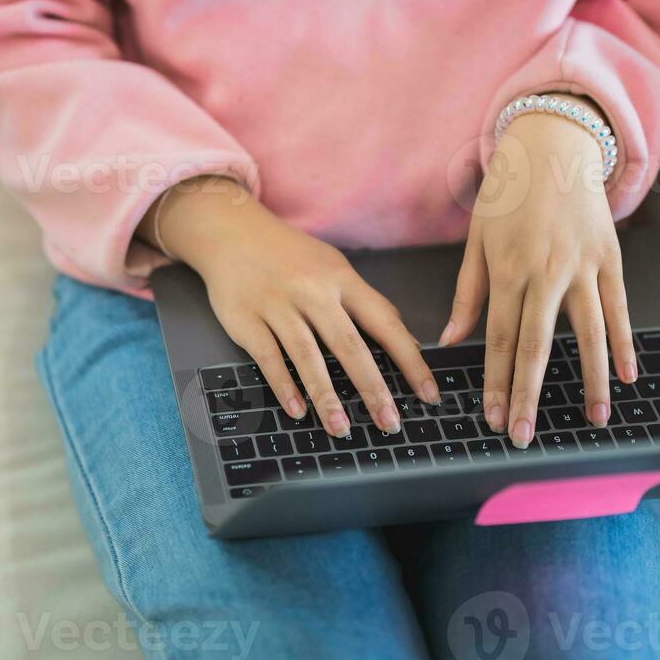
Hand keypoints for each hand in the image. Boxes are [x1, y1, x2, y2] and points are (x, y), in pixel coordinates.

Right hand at [141, 177, 438, 436]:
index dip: (410, 360)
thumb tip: (405, 341)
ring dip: (326, 396)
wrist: (231, 231)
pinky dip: (283, 384)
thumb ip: (365, 302)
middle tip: (390, 423)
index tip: (428, 393)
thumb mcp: (334, 267)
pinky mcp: (247, 318)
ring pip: (307, 355)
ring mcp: (278, 305)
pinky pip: (268, 356)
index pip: (386, 322)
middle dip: (372, 388)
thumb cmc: (290, 255)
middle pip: (349, 345)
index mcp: (342, 279)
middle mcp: (313, 292)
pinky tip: (297, 409)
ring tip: (341, 428)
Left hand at [443, 100, 637, 448]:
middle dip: (527, 395)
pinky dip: (626, 344)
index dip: (494, 382)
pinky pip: (620, 309)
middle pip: (536, 346)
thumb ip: (467, 294)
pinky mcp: (610, 258)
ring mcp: (582, 267)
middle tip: (523, 434)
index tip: (490, 417)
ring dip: (590, 381)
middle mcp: (546, 273)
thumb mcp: (477, 239)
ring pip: (589, 335)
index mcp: (507, 270)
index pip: (498, 339)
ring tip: (594, 419)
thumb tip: (449, 341)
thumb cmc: (508, 193)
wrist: (553, 143)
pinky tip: (629, 376)